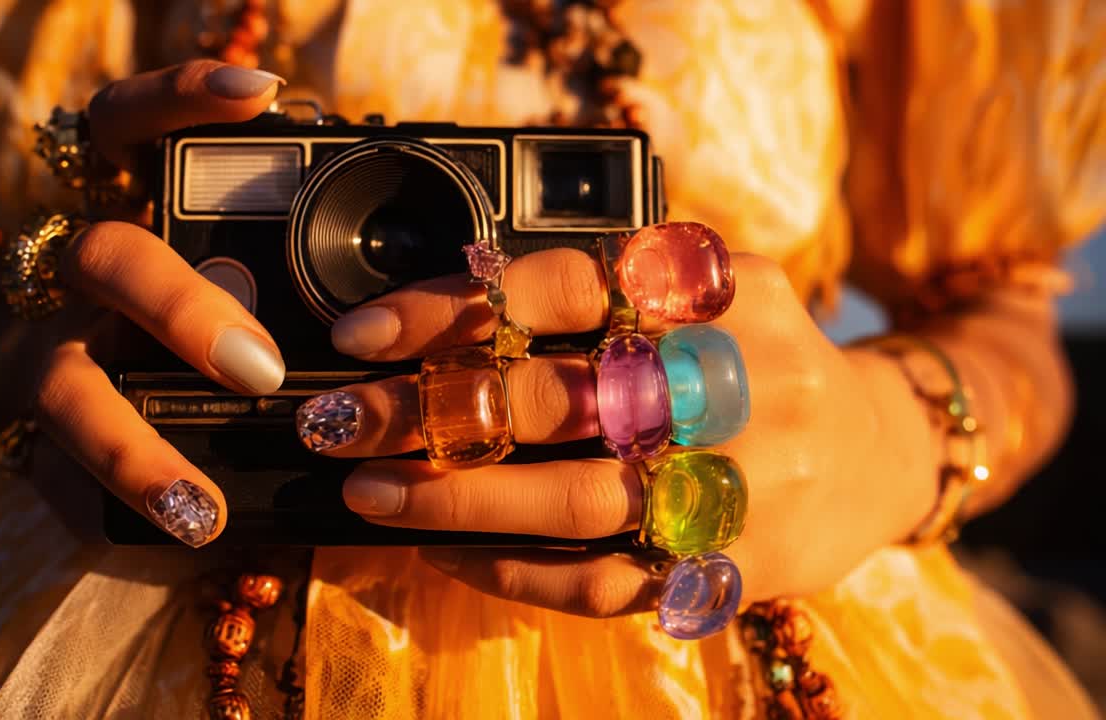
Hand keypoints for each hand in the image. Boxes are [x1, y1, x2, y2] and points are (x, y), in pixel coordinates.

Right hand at [0, 61, 286, 545]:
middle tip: (261, 371)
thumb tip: (415, 273)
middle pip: (108, 259)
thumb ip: (271, 256)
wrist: (54, 391)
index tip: (257, 99)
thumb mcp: (209, 262)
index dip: (176, 101)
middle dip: (182, 310)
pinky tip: (184, 524)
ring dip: (134, 442)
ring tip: (200, 505)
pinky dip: (120, 499)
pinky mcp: (26, 433)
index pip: (123, 128)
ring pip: (63, 382)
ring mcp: (40, 353)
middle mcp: (73, 271)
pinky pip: (53, 469)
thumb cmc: (167, 314)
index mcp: (121, 209)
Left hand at [309, 248, 939, 614]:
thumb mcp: (702, 289)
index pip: (563, 284)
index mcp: (716, 287)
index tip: (359, 336)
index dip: (451, 307)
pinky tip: (452, 555)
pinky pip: (607, 580)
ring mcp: (742, 480)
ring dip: (454, 502)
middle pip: (555, 397)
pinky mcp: (737, 565)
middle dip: (423, 413)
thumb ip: (600, 293)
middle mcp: (736, 378)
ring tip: (371, 497)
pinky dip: (516, 571)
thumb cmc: (757, 356)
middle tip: (334, 424)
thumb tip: (438, 332)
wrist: (880, 449)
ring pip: (573, 500)